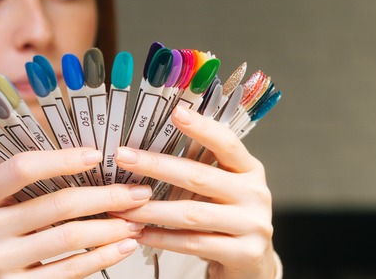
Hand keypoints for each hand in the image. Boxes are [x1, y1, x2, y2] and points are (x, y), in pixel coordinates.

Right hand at [0, 148, 150, 277]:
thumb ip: (28, 185)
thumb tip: (89, 159)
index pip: (21, 168)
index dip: (62, 159)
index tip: (97, 155)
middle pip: (56, 204)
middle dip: (105, 196)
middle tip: (137, 193)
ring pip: (68, 237)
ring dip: (110, 227)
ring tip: (134, 222)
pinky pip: (69, 270)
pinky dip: (101, 257)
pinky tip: (121, 247)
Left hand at [112, 106, 275, 278]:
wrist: (253, 263)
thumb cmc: (228, 217)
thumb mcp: (221, 187)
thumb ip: (198, 167)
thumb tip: (149, 145)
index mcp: (249, 169)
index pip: (226, 143)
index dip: (201, 127)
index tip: (175, 112)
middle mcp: (254, 193)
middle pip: (199, 176)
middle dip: (156, 165)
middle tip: (123, 157)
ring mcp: (252, 224)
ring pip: (192, 213)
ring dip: (150, 209)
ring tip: (121, 205)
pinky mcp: (244, 253)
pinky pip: (193, 243)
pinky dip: (162, 237)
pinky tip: (139, 233)